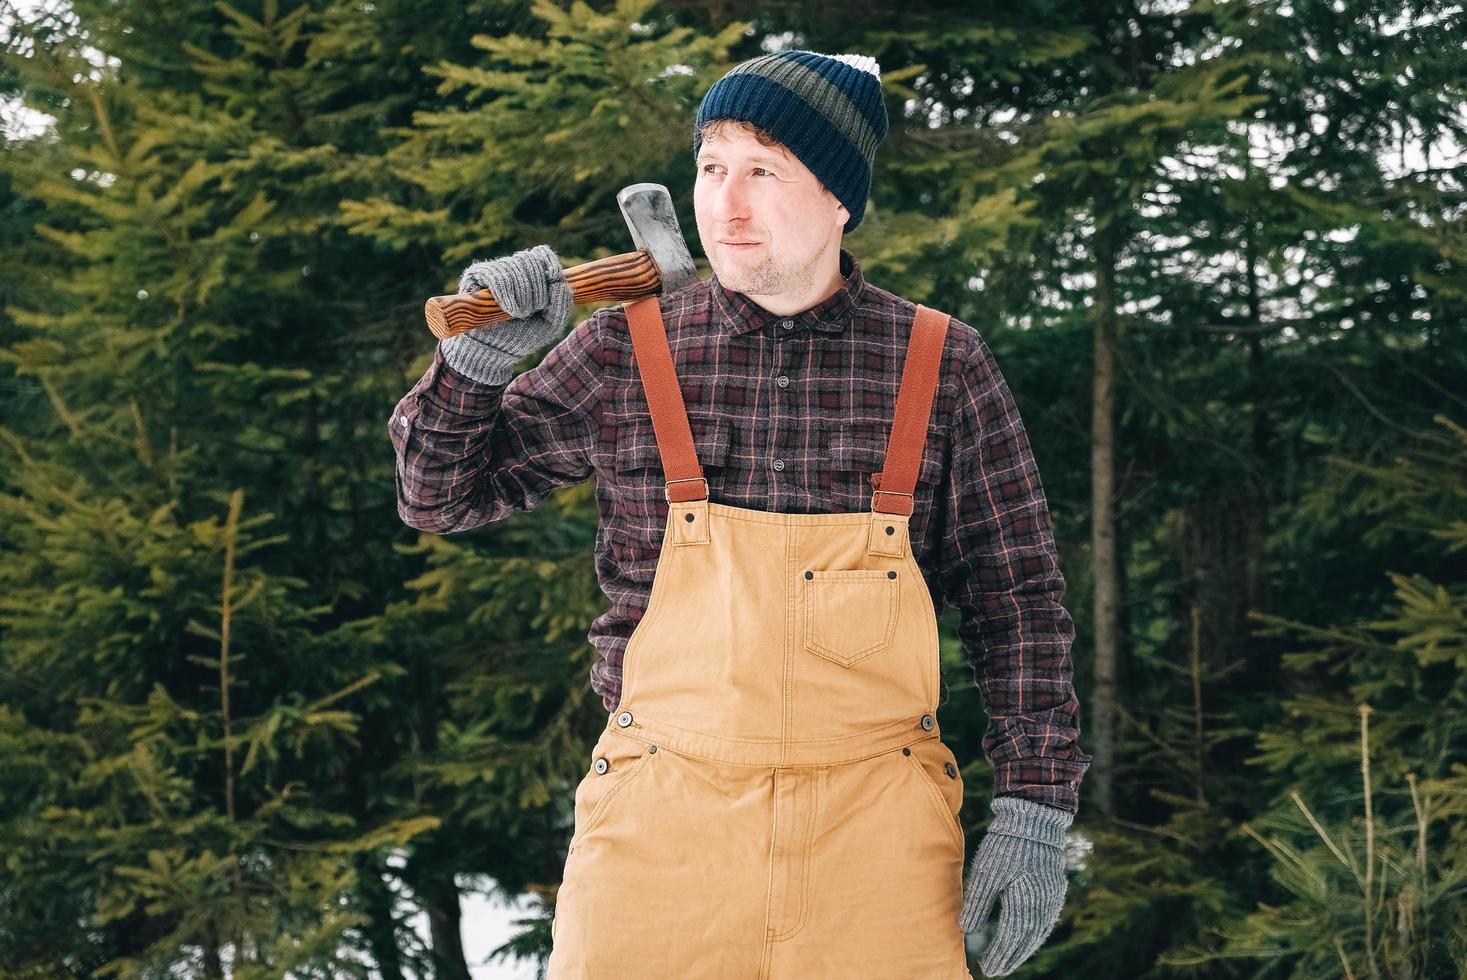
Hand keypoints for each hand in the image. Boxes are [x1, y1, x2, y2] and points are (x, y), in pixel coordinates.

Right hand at [440, 243, 574, 383]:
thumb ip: (562, 304)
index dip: (549, 263)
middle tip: (532, 311)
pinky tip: (509, 309)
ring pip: (513, 267)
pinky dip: (505, 292)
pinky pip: (494, 274)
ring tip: (519, 314)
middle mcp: (512, 268)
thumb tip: (559, 280)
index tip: (554, 278)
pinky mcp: (475, 277)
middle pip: (529, 260)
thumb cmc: (523, 336)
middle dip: (536, 288)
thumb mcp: (551, 325)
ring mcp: (493, 271)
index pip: (541, 254)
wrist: (494, 350)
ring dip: (521, 294)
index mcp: (532, 275)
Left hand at [959, 796, 1072, 976]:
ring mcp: (1052, 897)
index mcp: (1025, 899)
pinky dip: (1035, 934)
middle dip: (1011, 956)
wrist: (1033, 820)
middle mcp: (1042, 903)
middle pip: (1027, 939)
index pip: (1012, 936)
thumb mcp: (986, 872)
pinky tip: (1027, 940)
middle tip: (997, 970)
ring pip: (1038, 932)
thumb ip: (978, 902)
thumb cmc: (1004, 845)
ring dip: (1024, 949)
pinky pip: (1046, 920)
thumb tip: (965, 928)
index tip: (988, 966)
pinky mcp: (1054, 889)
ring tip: (1010, 961)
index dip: (1000, 953)